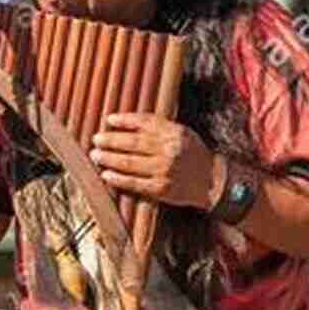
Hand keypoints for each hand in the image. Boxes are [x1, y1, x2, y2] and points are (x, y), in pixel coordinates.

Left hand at [90, 112, 221, 209]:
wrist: (213, 181)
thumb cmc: (193, 153)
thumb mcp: (182, 132)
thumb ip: (159, 126)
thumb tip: (126, 122)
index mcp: (174, 132)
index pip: (144, 122)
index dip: (124, 121)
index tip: (108, 120)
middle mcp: (168, 150)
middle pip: (131, 143)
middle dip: (110, 140)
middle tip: (96, 139)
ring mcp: (164, 171)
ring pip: (128, 163)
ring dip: (108, 158)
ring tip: (95, 155)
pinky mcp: (160, 189)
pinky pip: (133, 183)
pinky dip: (117, 179)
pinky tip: (106, 175)